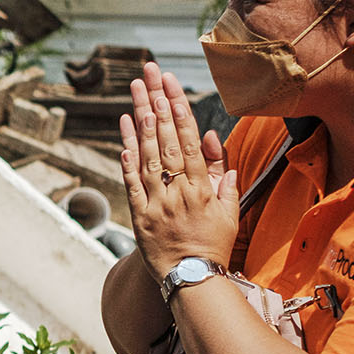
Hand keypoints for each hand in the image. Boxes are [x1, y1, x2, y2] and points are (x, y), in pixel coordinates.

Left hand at [119, 62, 237, 280]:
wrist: (192, 279)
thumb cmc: (213, 244)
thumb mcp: (230, 211)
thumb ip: (223, 175)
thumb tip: (211, 139)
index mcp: (202, 188)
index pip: (188, 141)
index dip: (179, 111)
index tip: (172, 86)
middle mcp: (178, 191)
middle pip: (165, 139)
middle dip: (158, 103)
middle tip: (150, 73)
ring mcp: (156, 203)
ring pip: (147, 155)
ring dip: (141, 120)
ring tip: (137, 91)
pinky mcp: (138, 215)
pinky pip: (131, 181)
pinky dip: (126, 155)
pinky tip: (123, 130)